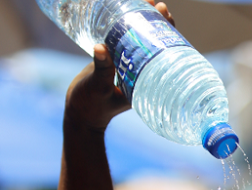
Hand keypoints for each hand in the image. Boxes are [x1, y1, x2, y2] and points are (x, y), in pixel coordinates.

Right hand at [64, 1, 174, 130]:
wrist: (81, 113)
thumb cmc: (91, 105)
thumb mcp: (97, 87)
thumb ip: (101, 69)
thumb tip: (100, 48)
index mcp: (146, 80)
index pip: (164, 52)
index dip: (167, 32)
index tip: (165, 15)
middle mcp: (142, 72)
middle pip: (157, 43)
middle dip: (159, 22)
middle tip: (159, 5)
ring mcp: (131, 66)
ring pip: (142, 39)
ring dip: (144, 21)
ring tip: (147, 2)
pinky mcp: (118, 61)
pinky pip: (127, 41)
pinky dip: (128, 27)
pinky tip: (127, 13)